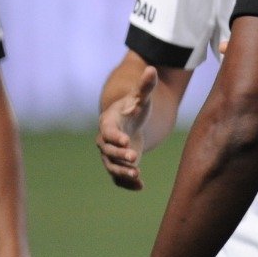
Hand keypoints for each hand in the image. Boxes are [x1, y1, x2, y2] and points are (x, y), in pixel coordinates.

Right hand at [97, 65, 157, 190]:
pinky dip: (127, 183)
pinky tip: (140, 187)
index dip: (115, 137)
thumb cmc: (134, 106)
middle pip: (108, 151)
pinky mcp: (118, 164)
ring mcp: (111, 154)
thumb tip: (152, 69)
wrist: (130, 120)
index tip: (126, 141)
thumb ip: (145, 86)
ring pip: (111, 166)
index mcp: (108, 123)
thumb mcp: (141, 97)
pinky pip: (118, 177)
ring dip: (122, 172)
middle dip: (120, 156)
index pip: (108, 131)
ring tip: (137, 175)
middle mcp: (105, 140)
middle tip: (135, 158)